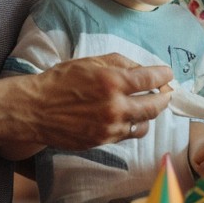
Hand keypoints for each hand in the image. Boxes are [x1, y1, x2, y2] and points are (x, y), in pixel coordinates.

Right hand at [0, 54, 171, 150]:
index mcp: (113, 81)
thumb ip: (120, 63)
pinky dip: (132, 125)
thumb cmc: (60, 81)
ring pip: (144, 124)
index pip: (151, 79)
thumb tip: (144, 69)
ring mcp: (110, 127)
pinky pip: (128, 134)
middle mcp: (115, 106)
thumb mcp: (90, 62)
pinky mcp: (103, 141)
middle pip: (155, 105)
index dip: (164, 76)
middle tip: (166, 92)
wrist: (35, 109)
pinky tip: (127, 117)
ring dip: (149, 114)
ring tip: (146, 106)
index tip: (168, 74)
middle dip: (165, 97)